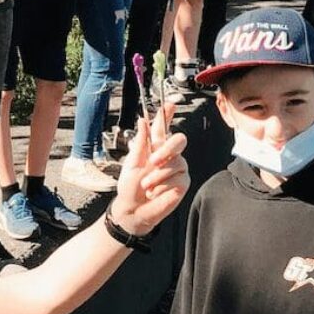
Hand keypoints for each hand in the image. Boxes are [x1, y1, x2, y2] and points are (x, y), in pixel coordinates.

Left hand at [111, 111, 189, 235]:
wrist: (133, 209)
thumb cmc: (129, 186)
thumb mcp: (131, 163)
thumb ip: (140, 142)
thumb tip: (142, 120)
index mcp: (153, 147)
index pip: (162, 128)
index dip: (167, 115)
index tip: (170, 103)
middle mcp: (168, 155)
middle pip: (180, 140)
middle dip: (168, 149)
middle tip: (153, 161)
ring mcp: (178, 168)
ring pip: (177, 162)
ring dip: (158, 175)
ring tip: (146, 185)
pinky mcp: (183, 182)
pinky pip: (179, 178)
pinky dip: (164, 185)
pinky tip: (156, 192)